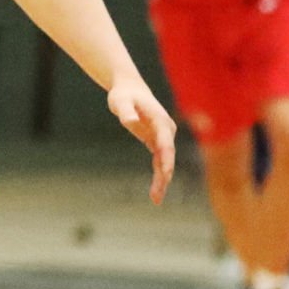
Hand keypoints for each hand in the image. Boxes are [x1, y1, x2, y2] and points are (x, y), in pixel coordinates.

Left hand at [106, 80, 176, 204]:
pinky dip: (158, 175)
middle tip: (157, 196)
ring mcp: (163, 137)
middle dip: (164, 176)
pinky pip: (159, 161)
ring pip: (165, 162)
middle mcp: (167, 131)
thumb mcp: (121, 101)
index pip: (166, 144)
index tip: (165, 174)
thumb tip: (130, 122)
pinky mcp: (156, 141)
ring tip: (156, 199)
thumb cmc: (124, 94)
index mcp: (161, 122)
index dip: (166, 160)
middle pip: (168, 157)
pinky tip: (155, 191)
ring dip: (162, 180)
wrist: (129, 89)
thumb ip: (126, 111)